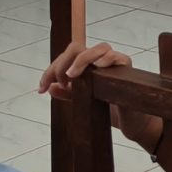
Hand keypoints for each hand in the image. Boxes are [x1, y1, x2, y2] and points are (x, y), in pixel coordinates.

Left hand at [40, 41, 165, 151]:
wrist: (131, 123)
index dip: (50, 70)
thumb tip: (50, 88)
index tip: (40, 88)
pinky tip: (98, 68)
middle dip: (63, 62)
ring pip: (100, 48)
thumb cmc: (109, 109)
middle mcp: (100, 60)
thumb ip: (68, 93)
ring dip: (83, 59)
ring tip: (72, 75)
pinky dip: (108, 60)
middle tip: (59, 80)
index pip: (65, 58)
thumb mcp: (83, 101)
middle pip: (78, 48)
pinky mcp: (128, 69)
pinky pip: (119, 57)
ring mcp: (115, 62)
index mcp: (87, 65)